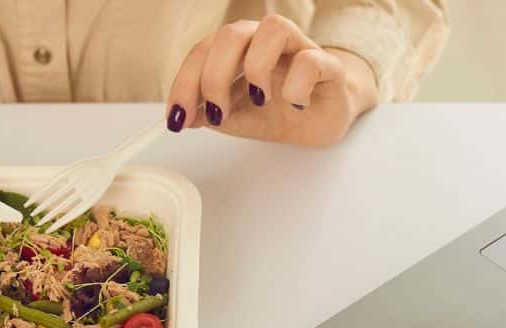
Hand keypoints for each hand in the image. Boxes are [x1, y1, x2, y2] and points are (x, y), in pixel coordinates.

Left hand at [165, 15, 378, 146]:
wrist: (321, 121)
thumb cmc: (277, 112)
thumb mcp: (235, 118)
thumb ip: (209, 114)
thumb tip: (181, 117)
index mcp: (237, 48)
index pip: (203, 51)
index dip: (185, 83)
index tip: (177, 119)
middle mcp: (264, 39)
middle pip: (232, 34)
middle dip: (215, 77)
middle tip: (217, 114)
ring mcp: (298, 47)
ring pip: (273, 28)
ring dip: (257, 67)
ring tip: (260, 100)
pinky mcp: (328, 64)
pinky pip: (310, 60)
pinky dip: (296, 85)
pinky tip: (295, 104)